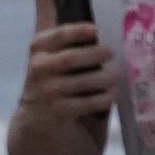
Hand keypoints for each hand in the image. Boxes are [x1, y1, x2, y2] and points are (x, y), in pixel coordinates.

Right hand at [14, 14, 116, 138]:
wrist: (37, 124)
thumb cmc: (54, 85)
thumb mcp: (53, 61)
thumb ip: (69, 44)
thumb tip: (95, 30)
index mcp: (38, 50)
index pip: (57, 36)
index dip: (77, 31)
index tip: (95, 29)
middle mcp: (38, 69)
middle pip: (70, 58)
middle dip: (95, 54)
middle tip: (111, 52)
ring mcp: (47, 92)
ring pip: (82, 82)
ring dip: (104, 78)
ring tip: (116, 76)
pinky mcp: (58, 112)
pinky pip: (87, 102)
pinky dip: (103, 98)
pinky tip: (111, 96)